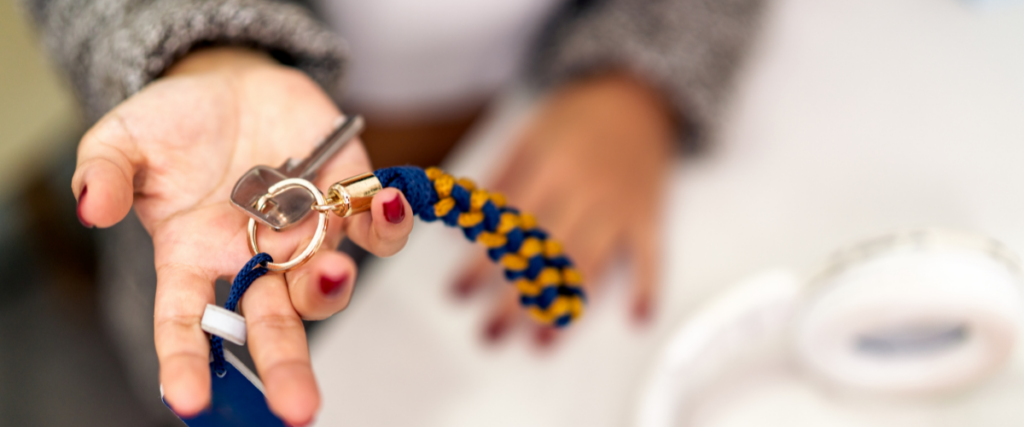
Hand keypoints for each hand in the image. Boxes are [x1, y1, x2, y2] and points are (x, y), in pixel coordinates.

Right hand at [72, 47, 413, 424]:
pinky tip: (383, 205)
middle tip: (297, 407)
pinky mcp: (345, 196)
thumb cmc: (175, 124)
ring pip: (325, 284)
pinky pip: (374, 227)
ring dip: (331, 288)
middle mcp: (253, 258)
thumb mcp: (123, 140)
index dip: (188, 362)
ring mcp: (303, 233)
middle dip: (286, 366)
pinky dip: (386, 224)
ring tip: (332, 273)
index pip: (188, 322)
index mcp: (193, 257)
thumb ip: (106, 173)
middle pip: (273, 325)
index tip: (189, 402)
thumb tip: (92, 208)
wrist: (232, 85)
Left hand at [455, 72, 675, 345]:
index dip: (479, 261)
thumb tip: (461, 226)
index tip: (459, 291)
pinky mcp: (648, 215)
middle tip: (491, 333)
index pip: (507, 225)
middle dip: (515, 298)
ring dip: (567, 303)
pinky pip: (651, 255)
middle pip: (544, 253)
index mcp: (547, 170)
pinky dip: (647, 286)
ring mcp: (619, 205)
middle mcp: (583, 191)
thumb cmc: (576, 119)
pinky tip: (637, 317)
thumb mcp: (525, 136)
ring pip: (590, 262)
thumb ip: (496, 181)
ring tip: (542, 341)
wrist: (636, 95)